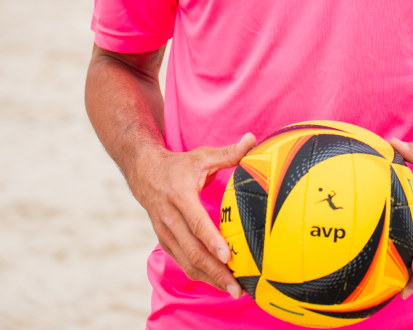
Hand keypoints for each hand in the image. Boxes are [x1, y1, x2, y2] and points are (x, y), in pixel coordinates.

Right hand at [130, 133, 255, 297]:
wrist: (144, 173)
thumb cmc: (179, 165)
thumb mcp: (202, 156)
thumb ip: (228, 152)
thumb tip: (253, 139)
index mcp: (179, 195)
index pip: (196, 222)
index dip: (211, 240)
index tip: (228, 256)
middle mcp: (169, 217)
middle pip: (192, 250)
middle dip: (215, 271)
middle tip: (237, 286)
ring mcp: (165, 232)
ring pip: (187, 262)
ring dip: (209, 278)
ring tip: (233, 290)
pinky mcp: (165, 242)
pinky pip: (183, 262)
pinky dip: (200, 274)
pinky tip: (218, 281)